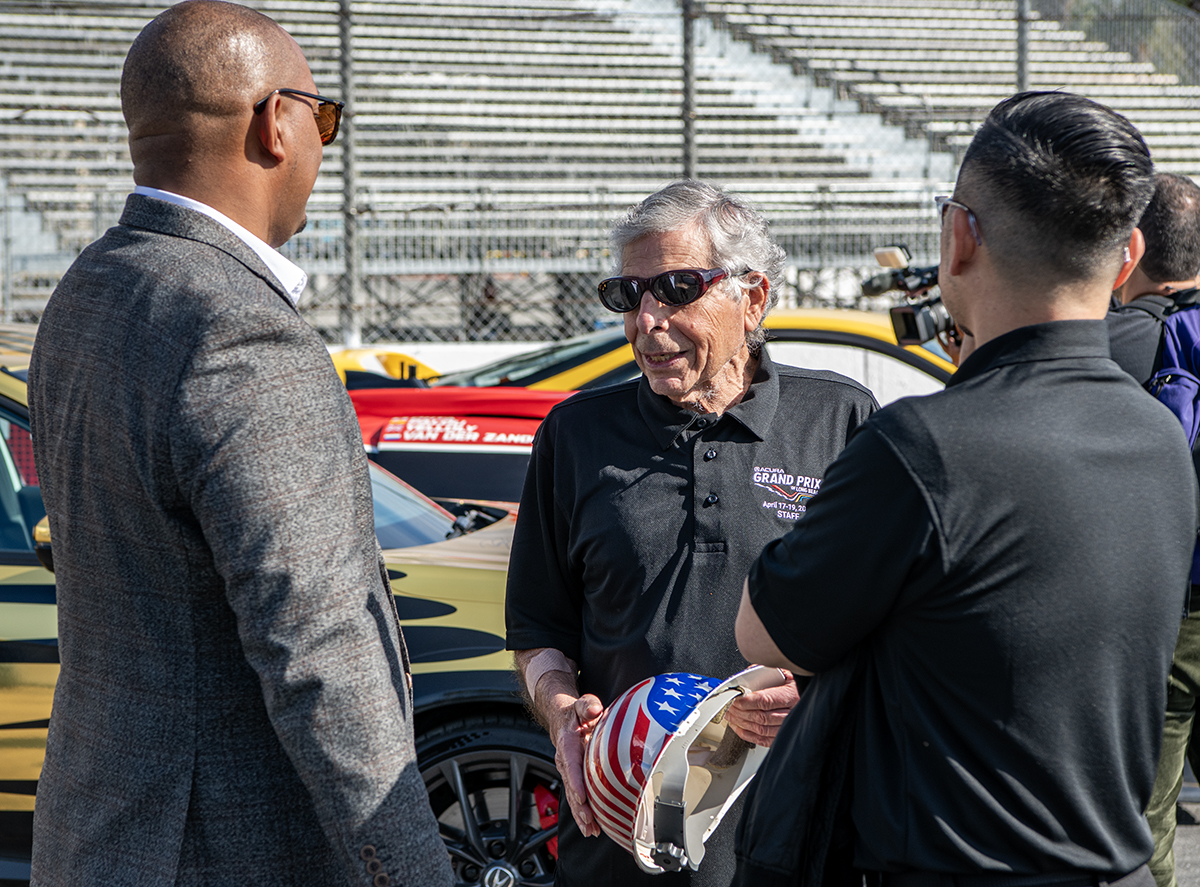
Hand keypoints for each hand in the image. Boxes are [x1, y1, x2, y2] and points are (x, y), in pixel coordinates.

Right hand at [547, 691, 603, 836]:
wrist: (562, 719)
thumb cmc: (575, 713)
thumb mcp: (582, 705)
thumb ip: (588, 705)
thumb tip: (594, 709)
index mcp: (567, 743)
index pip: (571, 764)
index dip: (575, 781)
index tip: (582, 796)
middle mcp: (565, 760)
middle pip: (571, 786)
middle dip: (579, 806)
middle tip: (589, 821)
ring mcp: (568, 772)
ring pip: (573, 797)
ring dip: (581, 815)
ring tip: (591, 830)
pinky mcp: (574, 778)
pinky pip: (577, 798)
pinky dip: (583, 814)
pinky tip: (591, 828)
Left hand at [725, 670, 798, 746]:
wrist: (809, 694)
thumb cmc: (793, 683)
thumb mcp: (782, 672)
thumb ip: (765, 672)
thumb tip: (747, 674)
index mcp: (791, 695)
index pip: (765, 701)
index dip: (747, 702)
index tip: (735, 699)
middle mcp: (792, 712)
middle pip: (761, 716)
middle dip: (740, 713)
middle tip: (729, 706)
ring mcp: (789, 726)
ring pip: (761, 730)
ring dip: (741, 724)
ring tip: (731, 716)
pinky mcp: (784, 736)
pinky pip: (764, 740)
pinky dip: (748, 735)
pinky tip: (739, 728)